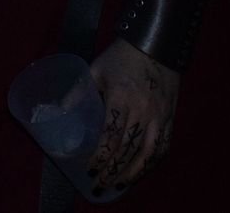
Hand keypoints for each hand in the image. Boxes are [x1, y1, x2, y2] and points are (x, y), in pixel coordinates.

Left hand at [86, 37, 178, 195]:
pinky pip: (163, 146)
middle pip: (128, 149)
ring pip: (148, 153)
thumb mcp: (95, 70)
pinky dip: (152, 162)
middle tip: (99, 184)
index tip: (90, 168)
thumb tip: (58, 112)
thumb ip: (78, 91)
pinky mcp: (170, 117)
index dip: (101, 156)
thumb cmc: (121, 57)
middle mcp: (143, 110)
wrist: (155, 44)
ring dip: (133, 173)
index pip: (111, 135)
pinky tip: (141, 171)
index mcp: (121, 97)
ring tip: (119, 185)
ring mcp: (159, 115)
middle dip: (113, 170)